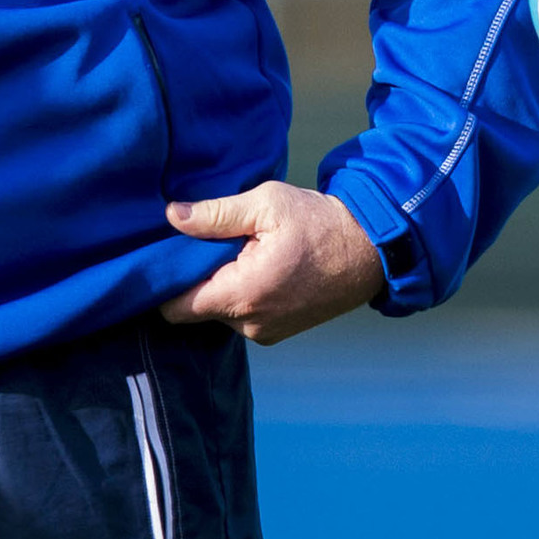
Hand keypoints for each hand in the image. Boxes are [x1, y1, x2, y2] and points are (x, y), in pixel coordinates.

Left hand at [160, 182, 384, 344]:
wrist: (373, 250)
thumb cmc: (321, 223)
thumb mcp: (267, 204)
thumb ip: (215, 214)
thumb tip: (171, 216)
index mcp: (242, 295)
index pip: (175, 307)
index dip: (164, 282)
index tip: (170, 255)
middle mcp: (250, 324)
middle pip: (196, 309)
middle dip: (197, 279)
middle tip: (214, 244)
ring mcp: (266, 333)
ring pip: (220, 313)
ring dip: (223, 286)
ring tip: (243, 254)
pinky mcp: (279, 333)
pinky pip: (243, 318)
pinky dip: (243, 296)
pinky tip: (260, 268)